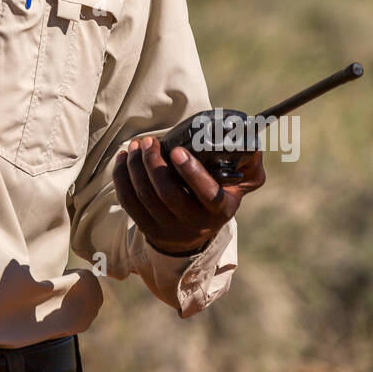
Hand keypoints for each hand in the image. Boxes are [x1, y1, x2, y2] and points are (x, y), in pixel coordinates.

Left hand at [113, 134, 265, 255]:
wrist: (195, 231)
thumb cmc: (218, 194)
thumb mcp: (241, 182)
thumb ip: (249, 161)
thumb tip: (250, 140)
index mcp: (221, 210)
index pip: (207, 194)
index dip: (191, 172)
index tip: (177, 150)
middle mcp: (196, 224)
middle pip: (168, 194)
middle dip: (154, 164)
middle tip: (149, 141)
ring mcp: (169, 229)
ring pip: (145, 197)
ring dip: (136, 167)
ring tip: (137, 145)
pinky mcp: (148, 228)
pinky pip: (129, 202)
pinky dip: (122, 177)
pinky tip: (124, 157)